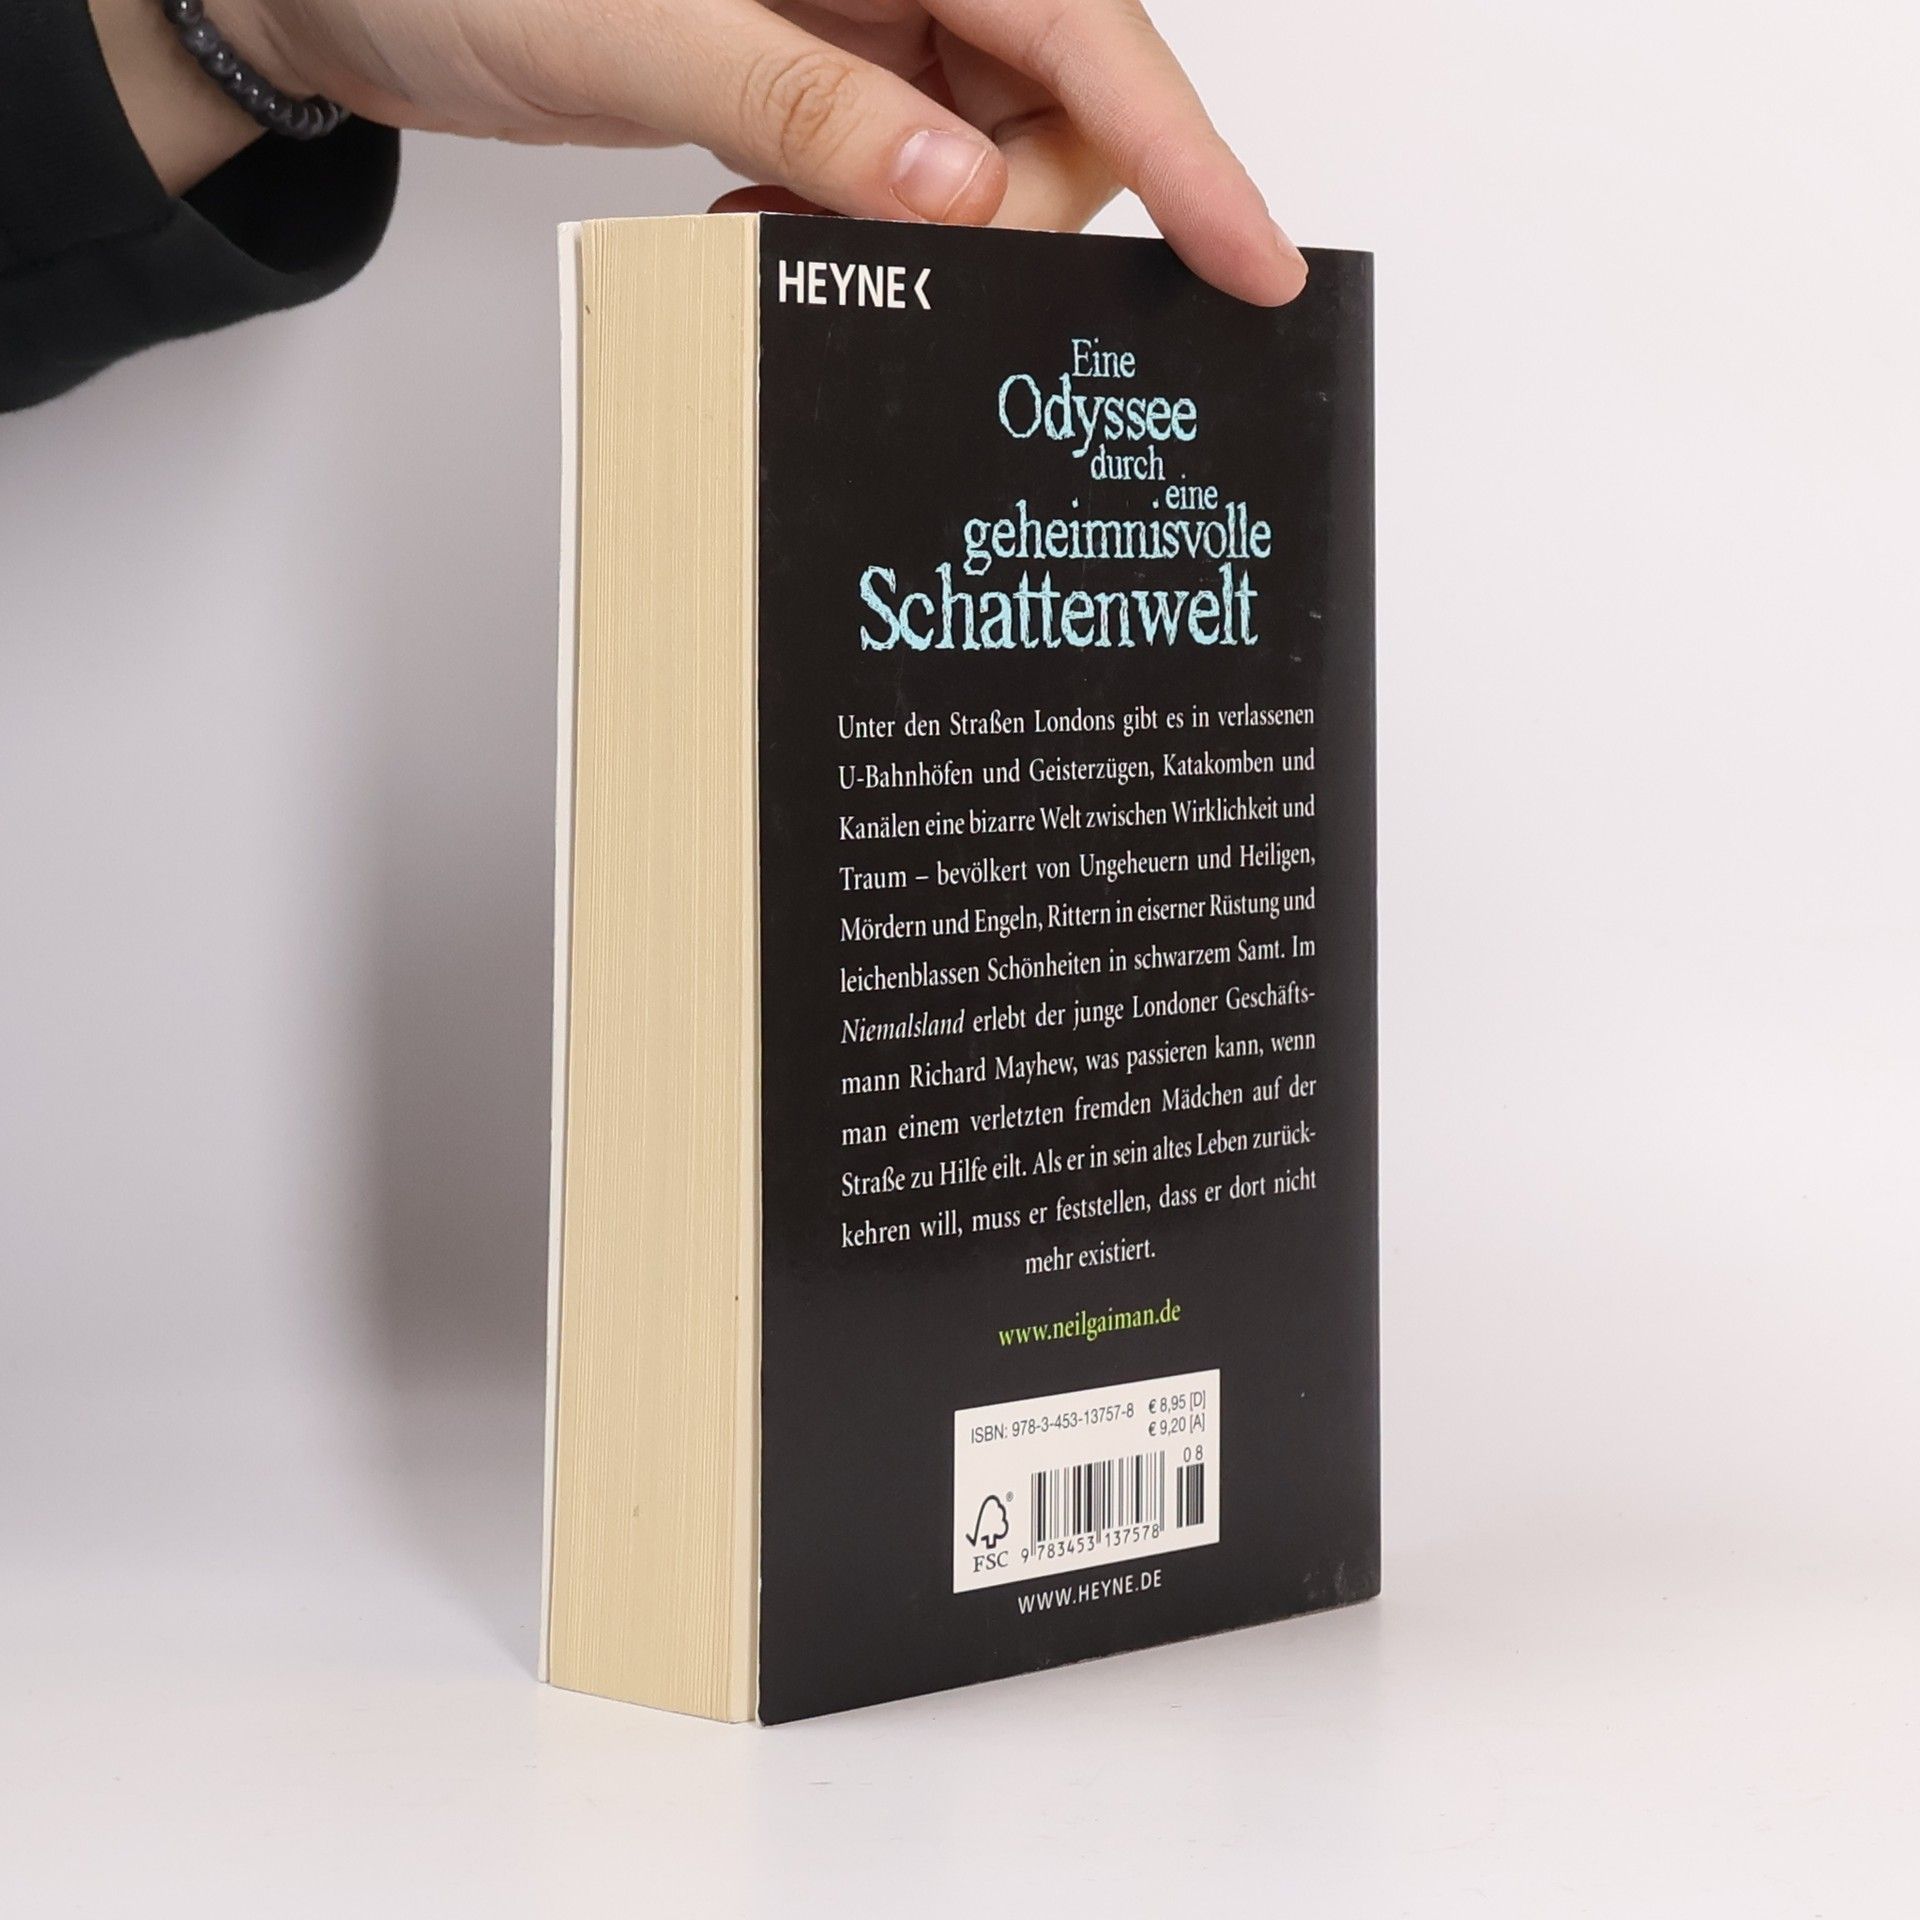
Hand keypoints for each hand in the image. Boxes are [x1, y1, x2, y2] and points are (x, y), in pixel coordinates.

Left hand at [208, 0, 1306, 303]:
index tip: (1253, 257)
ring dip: (930, 231)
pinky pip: (908, 157)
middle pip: (1058, 96)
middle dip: (1007, 211)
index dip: (1184, 147)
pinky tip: (781, 229)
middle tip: (896, 259)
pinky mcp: (819, 58)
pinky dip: (874, 224)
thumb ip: (811, 107)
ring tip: (787, 238)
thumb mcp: (634, 28)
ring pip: (989, 140)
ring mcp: (860, 3)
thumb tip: (960, 191)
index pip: (1084, 25)